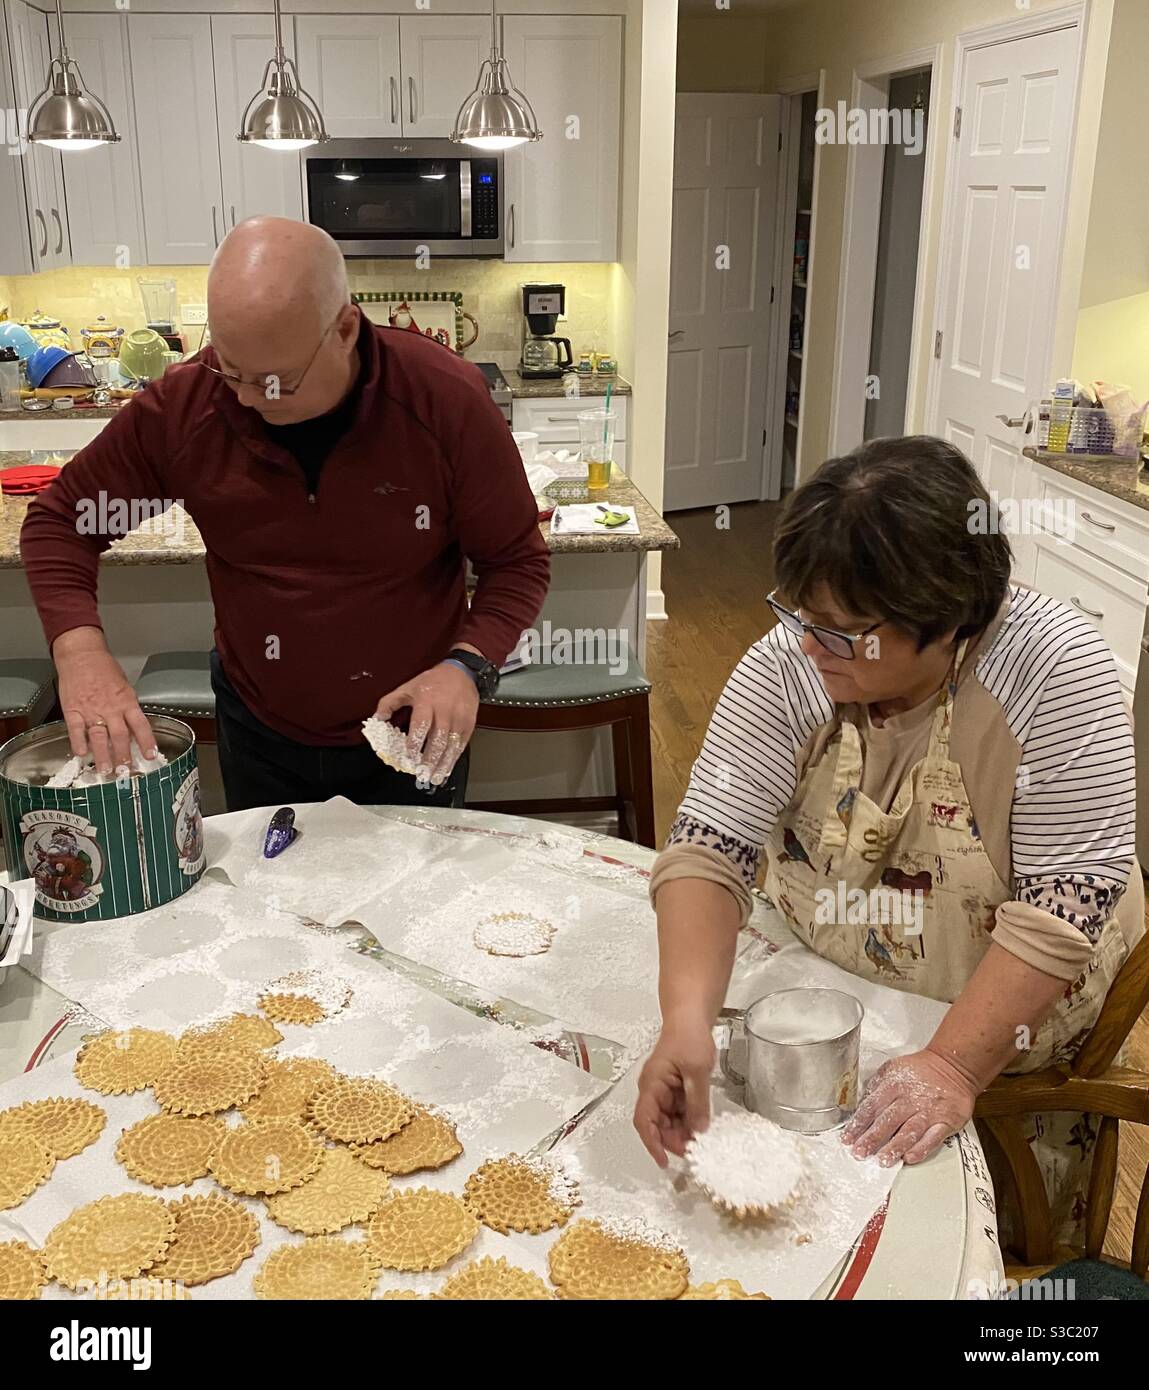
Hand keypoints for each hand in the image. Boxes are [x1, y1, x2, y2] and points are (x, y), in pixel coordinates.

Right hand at [54, 627, 156, 773]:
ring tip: (105, 770)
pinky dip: (79, 743)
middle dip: (123, 756)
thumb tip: (133, 726)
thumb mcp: (124, 686)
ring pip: (99, 737)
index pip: (140, 725)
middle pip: (120, 736)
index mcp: (126, 701)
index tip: (150, 756)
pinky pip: (76, 729)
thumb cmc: (104, 668)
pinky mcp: (73, 709)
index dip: (146, 742)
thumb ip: (128, 706)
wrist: (82, 655)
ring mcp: (90, 709)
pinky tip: (82, 754)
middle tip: (125, 772)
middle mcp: (110, 708)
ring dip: (103, 755)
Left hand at [373, 660, 478, 785]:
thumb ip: (389, 702)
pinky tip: (447, 769)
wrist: (462, 672)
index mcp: (427, 701)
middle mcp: (445, 710)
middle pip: (438, 738)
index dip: (415, 742)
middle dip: (430, 758)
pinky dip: (454, 758)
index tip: (409, 757)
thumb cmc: (433, 681)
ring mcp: (459, 718)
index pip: (421, 724)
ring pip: (451, 744)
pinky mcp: (468, 724)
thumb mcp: (408, 686)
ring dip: (443, 763)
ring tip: (434, 777)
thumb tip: (377, 718)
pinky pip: (461, 744)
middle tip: (422, 774)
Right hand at [633, 1017, 715, 1166]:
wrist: (690, 1019)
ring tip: (699, 1141)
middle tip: (692, 1150)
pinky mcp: (675, 1091)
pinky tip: (700, 1127)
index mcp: (652, 1086)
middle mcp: (654, 1091)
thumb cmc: (688, 1037)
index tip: (664, 1160)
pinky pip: (678, 1113)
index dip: (652, 1143)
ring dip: (681, 1133)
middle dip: (672, 1141)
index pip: (645, 1120)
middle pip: (656, 1125)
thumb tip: (698, 1130)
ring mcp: (664, 1092)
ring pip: (668, 1122)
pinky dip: (688, 1122)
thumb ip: (698, 1102)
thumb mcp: (697, 1070)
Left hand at [841, 1047, 978, 1166]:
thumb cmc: (920, 1070)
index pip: (872, 1107)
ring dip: (894, 1147)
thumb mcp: (893, 1069)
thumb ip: (877, 1086)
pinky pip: (933, 1138)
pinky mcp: (946, 1121)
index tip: (847, 1139)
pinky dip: (921, 1149)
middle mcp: (910, 1099)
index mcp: (894, 1085)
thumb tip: (862, 1103)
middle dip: (871, 1138)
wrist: (953, 1066)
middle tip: (860, 1153)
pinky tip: (910, 1158)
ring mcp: (928, 1111)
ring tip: (882, 1160)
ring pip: (909, 1132)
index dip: (858, 1124)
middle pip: (887, 1121)